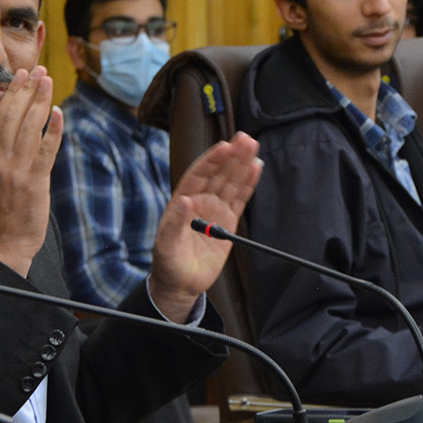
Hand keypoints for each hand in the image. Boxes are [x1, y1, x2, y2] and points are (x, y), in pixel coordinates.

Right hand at [0, 66, 60, 276]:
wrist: (9, 241)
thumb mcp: (2, 177)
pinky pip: (44, 151)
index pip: (1, 117)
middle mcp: (1, 159)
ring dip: (39, 102)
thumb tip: (23, 134)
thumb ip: (9, 155)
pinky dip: (52, 131)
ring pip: (28, 128)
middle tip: (38, 68)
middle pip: (13, 116)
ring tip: (48, 81)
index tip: (22, 74)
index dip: (12, 93)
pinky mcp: (34, 181)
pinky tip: (58, 113)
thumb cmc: (9, 211)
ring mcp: (17, 170)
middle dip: (26, 90)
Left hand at [146, 132, 261, 322]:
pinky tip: (255, 168)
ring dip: (242, 164)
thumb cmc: (168, 263)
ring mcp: (215, 211)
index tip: (223, 146)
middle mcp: (200, 202)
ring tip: (253, 146)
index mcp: (183, 201)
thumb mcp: (166, 244)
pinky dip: (248, 184)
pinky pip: (240, 199)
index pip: (199, 175)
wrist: (181, 284)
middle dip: (231, 156)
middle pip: (218, 174)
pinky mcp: (227, 223)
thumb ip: (174, 222)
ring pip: (231, 182)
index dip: (211, 160)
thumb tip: (183, 201)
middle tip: (245, 139)